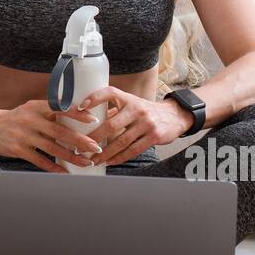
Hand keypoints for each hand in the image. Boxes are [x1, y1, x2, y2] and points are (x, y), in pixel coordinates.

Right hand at [0, 99, 103, 172]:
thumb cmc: (16, 117)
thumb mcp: (31, 108)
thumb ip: (49, 112)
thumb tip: (76, 117)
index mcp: (36, 107)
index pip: (60, 108)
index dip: (77, 113)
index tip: (93, 119)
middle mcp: (30, 120)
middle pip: (59, 131)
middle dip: (80, 140)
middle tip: (95, 147)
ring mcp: (24, 136)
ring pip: (52, 148)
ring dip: (71, 157)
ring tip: (86, 162)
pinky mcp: (18, 149)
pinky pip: (40, 161)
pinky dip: (54, 167)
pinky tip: (65, 172)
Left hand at [77, 87, 192, 165]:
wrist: (174, 116)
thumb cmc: (145, 111)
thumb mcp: (131, 105)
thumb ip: (113, 111)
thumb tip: (88, 119)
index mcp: (128, 98)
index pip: (110, 92)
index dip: (94, 98)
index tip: (80, 107)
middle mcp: (137, 109)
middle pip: (111, 124)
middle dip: (94, 138)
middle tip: (81, 147)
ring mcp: (146, 123)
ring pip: (121, 141)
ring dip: (105, 153)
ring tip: (93, 159)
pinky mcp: (154, 136)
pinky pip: (133, 150)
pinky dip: (119, 158)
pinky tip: (109, 162)